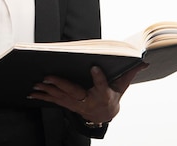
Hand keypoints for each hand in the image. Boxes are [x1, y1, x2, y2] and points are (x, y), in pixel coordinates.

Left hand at [29, 63, 148, 123]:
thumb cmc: (113, 96)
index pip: (102, 86)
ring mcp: (77, 105)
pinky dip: (43, 97)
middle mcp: (88, 101)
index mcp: (103, 95)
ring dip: (48, 91)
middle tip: (49, 77)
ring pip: (61, 97)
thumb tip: (144, 61)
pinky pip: (55, 101)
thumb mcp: (123, 86)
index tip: (94, 67)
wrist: (105, 116)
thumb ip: (131, 73)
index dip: (98, 77)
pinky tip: (32, 94)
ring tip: (36, 84)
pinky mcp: (68, 105)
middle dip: (61, 85)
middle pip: (74, 93)